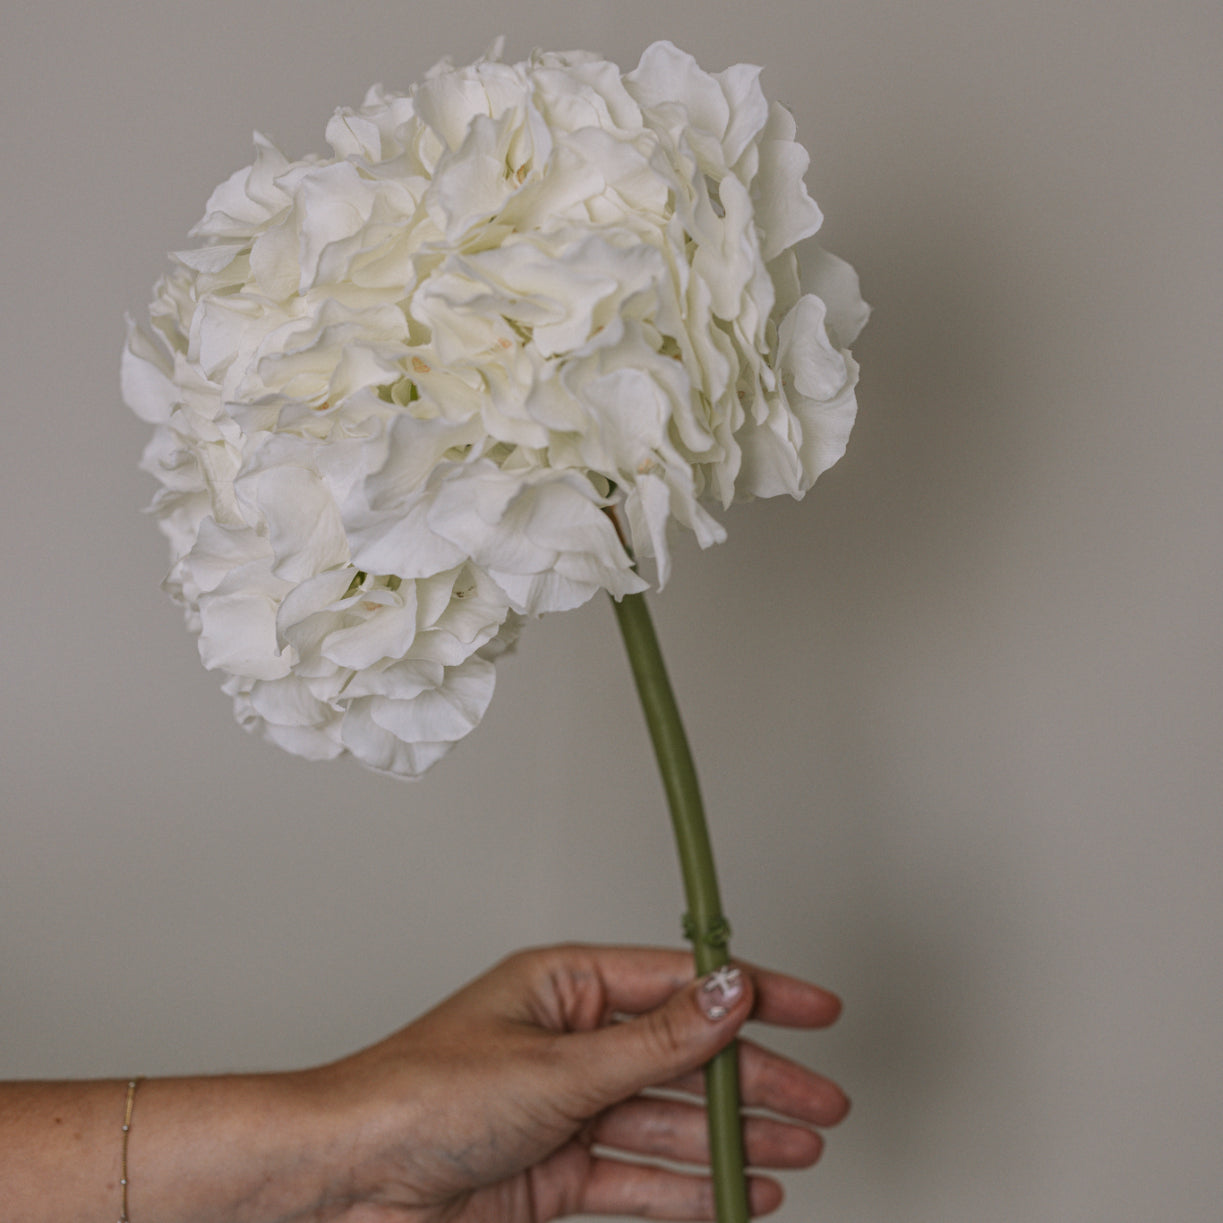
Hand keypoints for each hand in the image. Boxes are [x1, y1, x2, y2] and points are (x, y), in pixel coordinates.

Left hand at [308, 943, 847, 1221]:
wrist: (346, 1184)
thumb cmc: (421, 1097)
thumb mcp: (558, 1068)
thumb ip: (656, 1043)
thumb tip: (728, 995)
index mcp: (566, 988)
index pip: (681, 984)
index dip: (754, 994)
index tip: (815, 1007)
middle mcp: (571, 1044)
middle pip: (685, 1058)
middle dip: (757, 1080)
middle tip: (823, 1100)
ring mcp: (567, 1111)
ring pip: (671, 1121)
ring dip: (735, 1138)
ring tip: (799, 1149)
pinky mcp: (557, 1172)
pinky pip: (640, 1177)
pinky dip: (692, 1189)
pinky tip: (739, 1191)